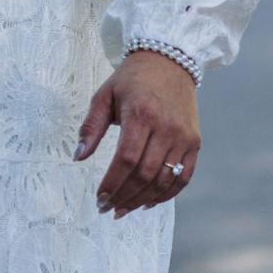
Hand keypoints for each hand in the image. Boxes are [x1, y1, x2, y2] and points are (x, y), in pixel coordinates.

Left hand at [75, 49, 199, 217]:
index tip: (99, 198)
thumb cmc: (131, 80)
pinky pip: (183, 176)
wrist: (169, 62)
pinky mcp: (194, 142)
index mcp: (141, 115)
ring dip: (143, 199)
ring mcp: (184, 137)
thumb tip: (77, 157)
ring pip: (164, 179)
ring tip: (124, 209)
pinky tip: (148, 202)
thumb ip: (91, 127)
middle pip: (145, 174)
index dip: (112, 183)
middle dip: (125, 196)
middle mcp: (166, 128)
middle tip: (108, 209)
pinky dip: (167, 194)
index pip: (126, 160)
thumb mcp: (104, 96)